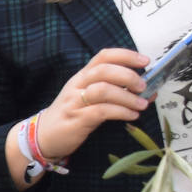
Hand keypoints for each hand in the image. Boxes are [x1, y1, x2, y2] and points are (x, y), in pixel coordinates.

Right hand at [34, 47, 149, 161]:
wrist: (43, 136)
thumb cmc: (71, 116)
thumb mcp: (88, 98)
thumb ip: (114, 92)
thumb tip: (147, 90)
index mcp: (82, 77)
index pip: (103, 56)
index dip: (125, 55)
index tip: (145, 61)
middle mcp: (77, 85)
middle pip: (103, 70)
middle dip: (128, 76)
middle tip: (143, 86)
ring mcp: (75, 102)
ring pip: (103, 90)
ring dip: (127, 96)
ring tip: (141, 104)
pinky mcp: (77, 119)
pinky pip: (102, 111)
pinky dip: (121, 112)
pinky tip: (131, 115)